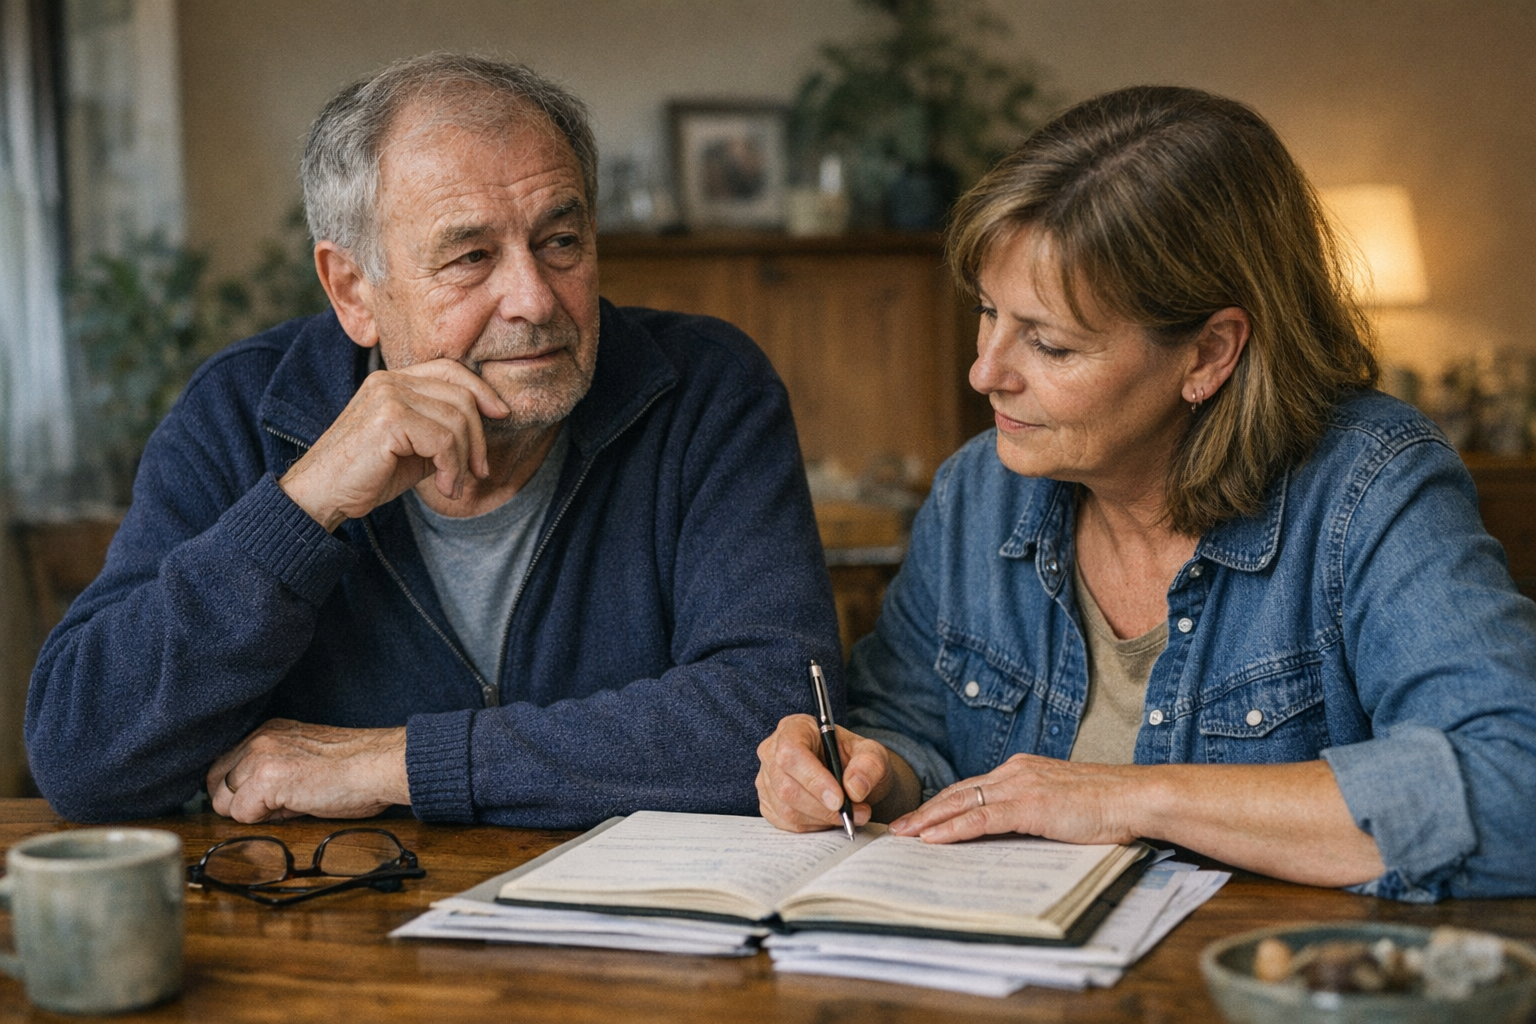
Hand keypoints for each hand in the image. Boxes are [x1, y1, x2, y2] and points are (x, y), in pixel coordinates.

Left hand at [207, 719, 409, 823]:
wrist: (378, 766)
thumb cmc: (355, 769)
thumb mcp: (305, 760)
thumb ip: (273, 772)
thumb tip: (251, 803)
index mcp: (269, 731)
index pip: (224, 767)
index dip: (240, 791)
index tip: (265, 799)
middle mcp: (260, 739)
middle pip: (216, 784)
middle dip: (239, 803)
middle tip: (277, 806)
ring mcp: (261, 757)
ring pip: (224, 802)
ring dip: (251, 812)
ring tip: (290, 804)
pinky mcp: (267, 778)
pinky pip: (241, 815)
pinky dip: (263, 820)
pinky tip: (294, 807)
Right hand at [279, 359, 510, 530]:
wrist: (321, 495)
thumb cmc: (368, 476)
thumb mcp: (414, 449)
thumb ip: (443, 432)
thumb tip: (485, 428)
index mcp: (393, 380)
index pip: (450, 368)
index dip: (481, 389)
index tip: (501, 415)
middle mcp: (390, 380)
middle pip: (461, 395)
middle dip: (479, 438)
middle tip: (479, 471)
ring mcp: (388, 396)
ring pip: (457, 420)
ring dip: (465, 460)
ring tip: (454, 485)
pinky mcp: (389, 419)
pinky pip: (444, 440)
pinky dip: (453, 468)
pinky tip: (444, 487)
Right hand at [755, 714, 900, 831]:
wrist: (850, 776)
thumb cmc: (856, 759)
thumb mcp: (872, 754)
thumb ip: (869, 765)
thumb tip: (854, 789)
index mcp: (794, 728)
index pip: (791, 753)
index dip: (813, 779)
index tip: (839, 799)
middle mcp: (773, 752)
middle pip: (786, 786)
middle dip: (823, 807)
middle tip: (854, 813)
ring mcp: (767, 779)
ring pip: (786, 809)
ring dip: (822, 819)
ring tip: (849, 816)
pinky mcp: (769, 803)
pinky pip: (787, 823)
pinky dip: (813, 826)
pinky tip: (830, 818)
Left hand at [891, 753, 1138, 845]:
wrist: (1135, 796)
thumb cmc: (1107, 805)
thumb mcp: (1061, 805)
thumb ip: (1034, 812)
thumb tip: (1013, 835)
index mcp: (1023, 770)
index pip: (972, 788)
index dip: (944, 803)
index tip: (922, 817)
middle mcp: (1016, 772)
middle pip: (959, 792)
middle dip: (927, 811)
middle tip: (900, 827)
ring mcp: (1021, 786)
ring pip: (962, 803)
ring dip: (930, 820)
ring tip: (906, 835)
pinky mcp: (1029, 805)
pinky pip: (982, 818)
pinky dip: (954, 828)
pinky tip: (934, 839)